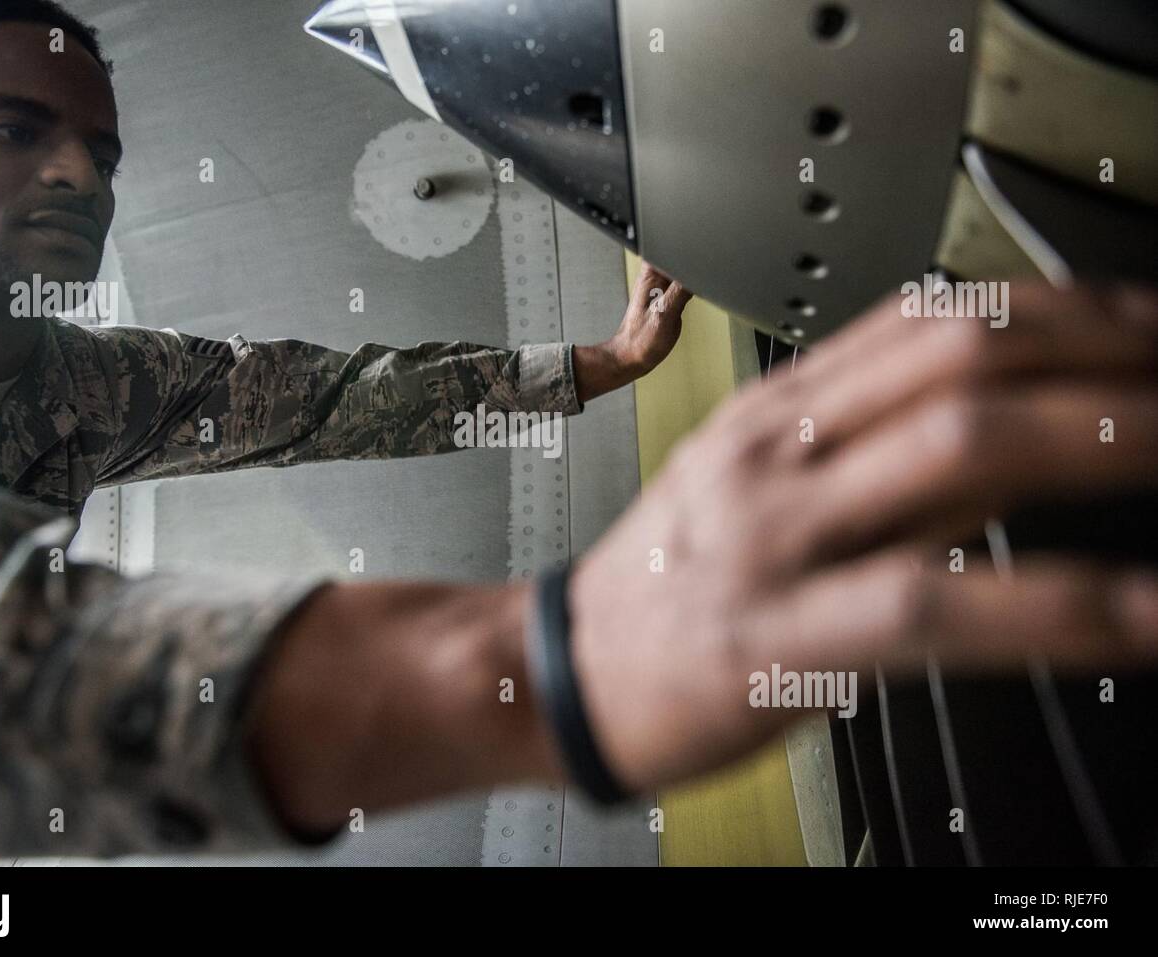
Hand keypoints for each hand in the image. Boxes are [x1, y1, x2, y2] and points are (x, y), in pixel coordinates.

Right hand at [567, 282, 1157, 792]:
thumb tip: (1003, 445)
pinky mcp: (783, 634)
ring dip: (1104, 435)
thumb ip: (870, 461)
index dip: (1057, 304)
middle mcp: (777, 453)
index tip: (1137, 318)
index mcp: (771, 412)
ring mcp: (777, 536)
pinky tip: (1139, 613)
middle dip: (1102, 348)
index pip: (928, 315)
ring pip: (957, 448)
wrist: (561, 671)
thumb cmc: (660, 586)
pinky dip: (1059, 603)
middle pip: (960, 354)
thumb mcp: (749, 490)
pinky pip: (937, 603)